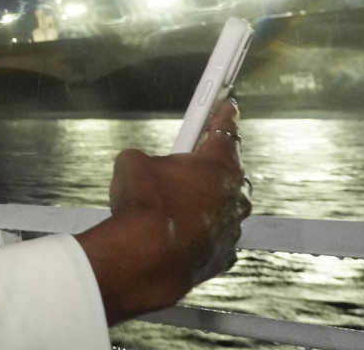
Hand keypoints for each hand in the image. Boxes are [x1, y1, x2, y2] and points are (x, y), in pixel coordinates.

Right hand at [75, 101, 250, 322]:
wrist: (145, 258)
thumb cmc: (143, 208)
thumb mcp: (130, 162)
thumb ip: (143, 157)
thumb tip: (139, 164)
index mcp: (217, 165)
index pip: (226, 130)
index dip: (224, 115)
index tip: (227, 105)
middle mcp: (233, 196)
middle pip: (227, 172)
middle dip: (208, 168)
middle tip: (185, 165)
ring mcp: (231, 228)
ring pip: (222, 208)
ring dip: (204, 203)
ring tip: (173, 206)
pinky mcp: (223, 256)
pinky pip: (215, 237)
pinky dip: (200, 233)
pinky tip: (178, 233)